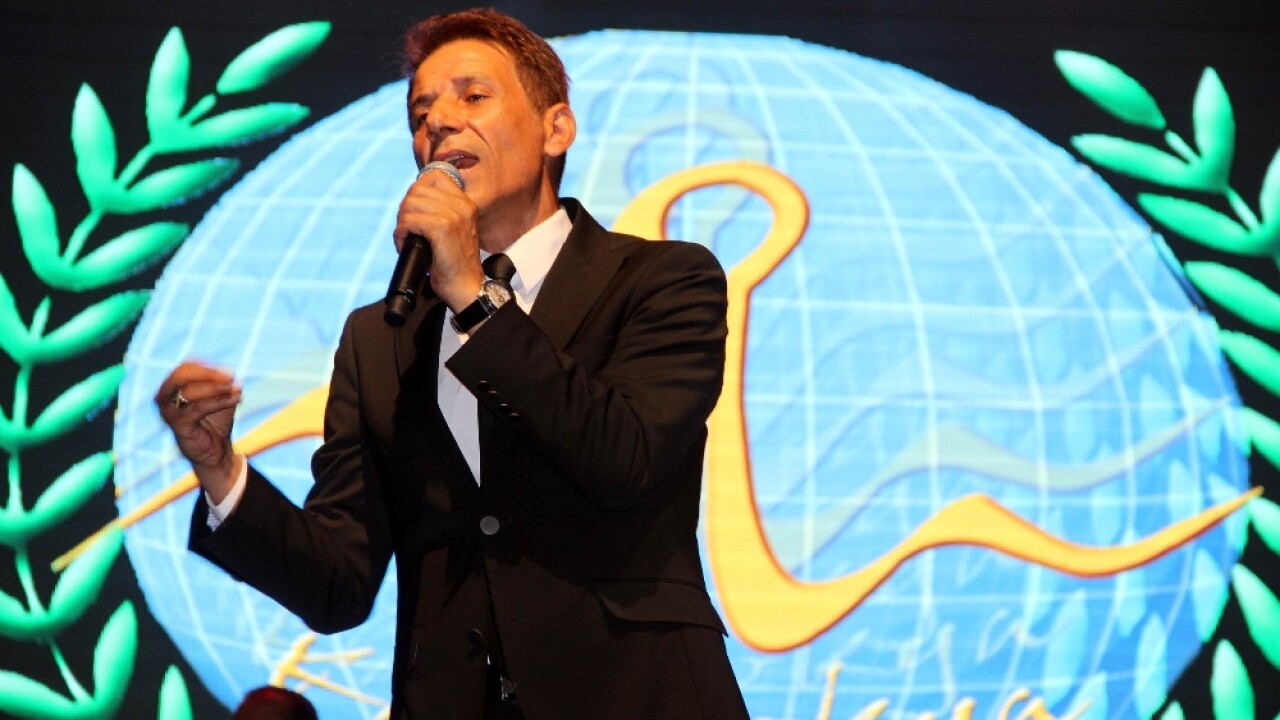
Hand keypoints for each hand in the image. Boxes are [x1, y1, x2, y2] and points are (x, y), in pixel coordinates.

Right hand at [155, 361, 242, 503]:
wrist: (216, 451)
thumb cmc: (216, 421)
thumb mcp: (221, 397)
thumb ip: (223, 384)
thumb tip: (229, 374)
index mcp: (173, 386)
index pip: (186, 367)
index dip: (208, 367)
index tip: (230, 373)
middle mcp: (165, 395)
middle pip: (182, 374)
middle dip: (208, 373)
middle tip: (231, 377)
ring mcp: (168, 410)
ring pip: (190, 390)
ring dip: (217, 388)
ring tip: (237, 390)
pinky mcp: (176, 423)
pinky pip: (198, 407)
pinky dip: (219, 401)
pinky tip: (235, 400)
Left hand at [393, 166, 484, 312]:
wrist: (466, 286)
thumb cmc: (455, 263)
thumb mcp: (454, 229)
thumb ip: (440, 211)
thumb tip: (412, 199)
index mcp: (465, 203)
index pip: (435, 176)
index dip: (417, 190)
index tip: (415, 211)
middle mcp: (461, 205)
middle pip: (417, 190)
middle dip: (405, 209)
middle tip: (407, 229)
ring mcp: (453, 216)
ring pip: (410, 204)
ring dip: (402, 223)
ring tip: (406, 239)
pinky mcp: (442, 229)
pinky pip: (409, 221)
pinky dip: (401, 234)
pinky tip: (405, 245)